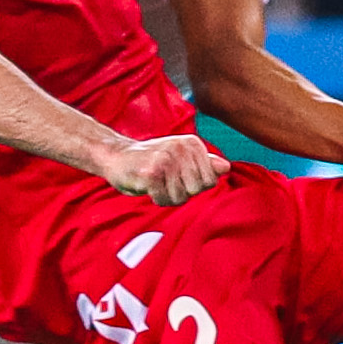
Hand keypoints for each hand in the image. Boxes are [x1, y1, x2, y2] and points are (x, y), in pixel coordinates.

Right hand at [102, 135, 229, 205]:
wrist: (116, 156)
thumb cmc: (151, 159)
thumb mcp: (180, 157)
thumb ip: (204, 162)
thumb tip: (226, 167)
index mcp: (192, 144)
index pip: (211, 180)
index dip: (195, 186)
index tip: (179, 176)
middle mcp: (181, 148)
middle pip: (197, 190)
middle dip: (183, 192)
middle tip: (166, 181)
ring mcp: (166, 159)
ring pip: (181, 197)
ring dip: (168, 196)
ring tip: (157, 183)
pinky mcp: (151, 172)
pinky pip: (164, 199)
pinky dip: (157, 199)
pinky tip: (148, 187)